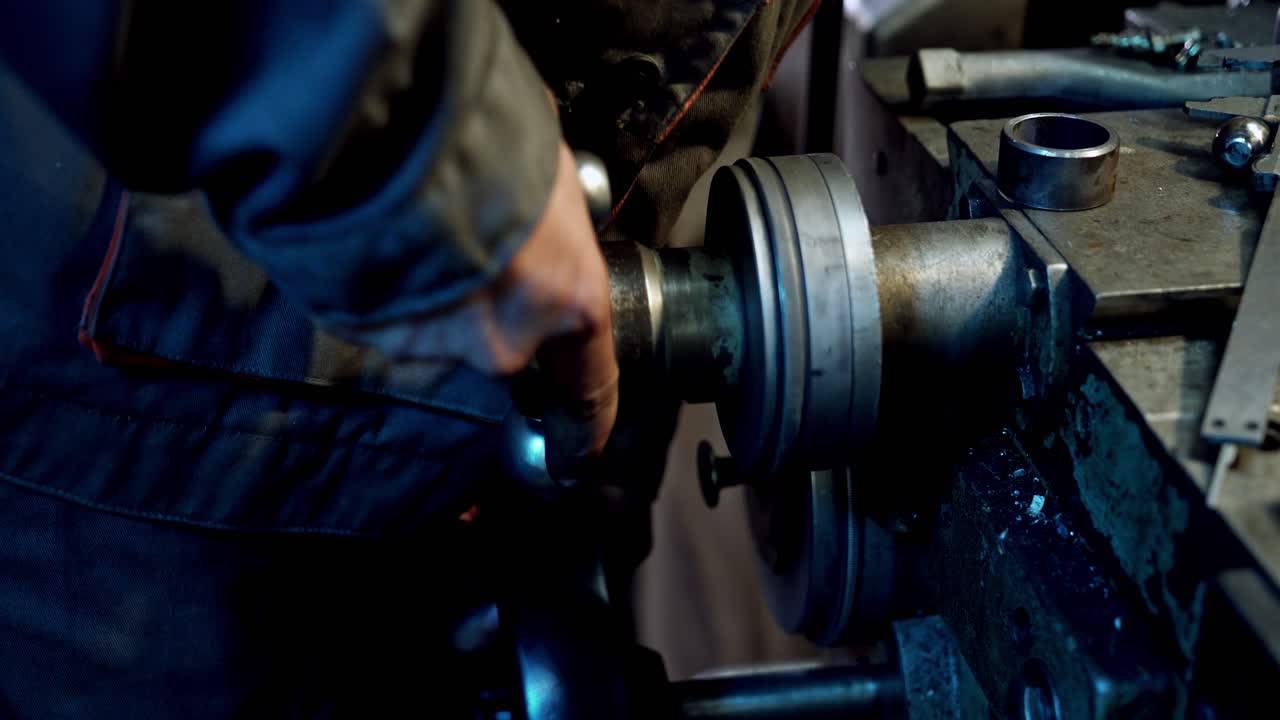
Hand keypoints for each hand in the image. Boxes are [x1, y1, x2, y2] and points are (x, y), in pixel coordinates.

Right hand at [350, 142, 619, 468]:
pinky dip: (385, 286)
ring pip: (439, 327)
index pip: (588, 384)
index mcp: (568, 304)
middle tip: (468, 240)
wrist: (394, 128)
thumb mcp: (551, 186)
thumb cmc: (490, 142)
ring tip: (420, 221)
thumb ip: (552, 236)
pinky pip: (387, 314)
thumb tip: (543, 230)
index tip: (583, 453)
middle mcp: (505, 341)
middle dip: (484, 303)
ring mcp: (435, 342)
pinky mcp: (373, 332)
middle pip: (500, 344)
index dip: (587, 424)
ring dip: (431, 289)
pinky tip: (382, 236)